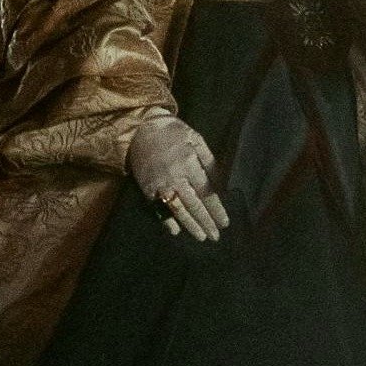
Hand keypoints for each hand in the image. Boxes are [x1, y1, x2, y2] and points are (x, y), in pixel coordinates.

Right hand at [127, 114, 227, 240]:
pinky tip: (175, 231)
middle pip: (194, 205)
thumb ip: (209, 162)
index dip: (216, 210)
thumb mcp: (197, 140)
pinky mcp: (147, 188)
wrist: (141, 128)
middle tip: (215, 236)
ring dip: (190, 225)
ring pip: (178, 210)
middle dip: (206, 222)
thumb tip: (220, 185)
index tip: (225, 223)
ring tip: (201, 237)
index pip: (207, 193)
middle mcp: (176, 177)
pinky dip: (165, 221)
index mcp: (190, 164)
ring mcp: (160, 184)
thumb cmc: (173, 132)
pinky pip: (158, 208)